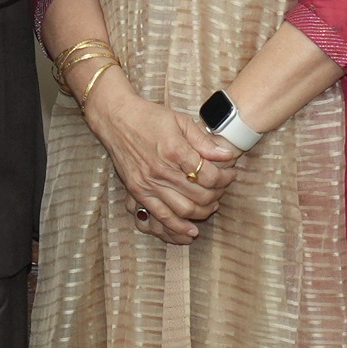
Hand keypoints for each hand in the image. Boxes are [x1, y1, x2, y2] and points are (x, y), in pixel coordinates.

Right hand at [79, 76, 242, 244]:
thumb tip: (227, 155)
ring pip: (184, 210)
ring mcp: (149, 184)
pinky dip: (178, 227)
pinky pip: (161, 216)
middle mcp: (162, 171)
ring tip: (211, 206)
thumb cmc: (148, 116)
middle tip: (222, 189)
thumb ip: (204, 141)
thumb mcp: (180, 120)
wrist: (115, 119)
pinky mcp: (138, 192)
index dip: (225, 178)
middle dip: (218, 194)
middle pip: (200, 195)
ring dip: (203, 212)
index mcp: (175, 150)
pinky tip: (191, 231)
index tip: (230, 174)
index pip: (210, 175)